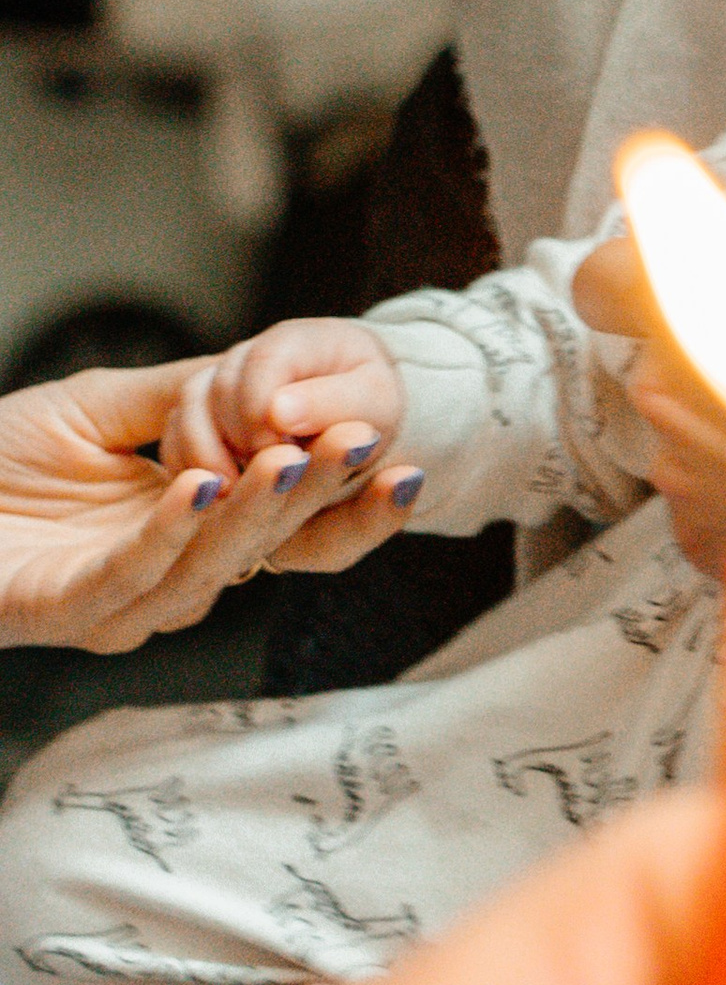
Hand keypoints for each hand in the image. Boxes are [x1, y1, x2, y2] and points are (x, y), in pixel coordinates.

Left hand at [0, 366, 416, 653]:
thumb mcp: (97, 409)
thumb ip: (181, 398)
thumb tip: (263, 373)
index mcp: (183, 533)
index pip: (285, 526)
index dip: (346, 503)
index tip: (403, 460)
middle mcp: (164, 579)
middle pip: (265, 550)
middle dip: (322, 500)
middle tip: (366, 445)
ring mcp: (117, 604)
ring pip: (208, 569)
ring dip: (256, 513)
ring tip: (292, 456)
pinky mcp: (64, 611)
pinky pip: (130, 579)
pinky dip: (169, 534)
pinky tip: (198, 487)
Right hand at [160, 319, 406, 484]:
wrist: (357, 412)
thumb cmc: (370, 406)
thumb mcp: (373, 403)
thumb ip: (336, 403)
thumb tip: (280, 411)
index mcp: (295, 341)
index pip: (264, 363)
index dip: (264, 410)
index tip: (284, 454)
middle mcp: (248, 355)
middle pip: (218, 387)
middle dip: (235, 437)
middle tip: (257, 479)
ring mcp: (220, 383)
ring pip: (187, 409)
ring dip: (205, 454)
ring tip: (231, 492)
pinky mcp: (201, 415)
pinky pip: (174, 435)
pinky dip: (188, 465)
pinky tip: (213, 494)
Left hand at [577, 183, 725, 642]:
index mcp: (709, 305)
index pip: (603, 277)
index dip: (635, 268)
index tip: (688, 274)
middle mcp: (675, 393)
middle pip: (656, 354)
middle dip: (710, 346)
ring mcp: (686, 478)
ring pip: (680, 430)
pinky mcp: (713, 545)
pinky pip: (705, 501)